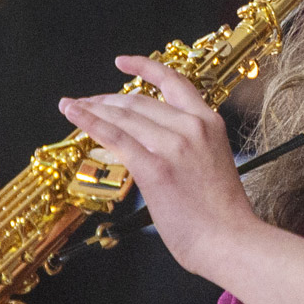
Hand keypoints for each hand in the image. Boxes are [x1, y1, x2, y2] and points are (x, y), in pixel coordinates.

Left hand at [57, 56, 262, 280]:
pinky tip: (73, 114)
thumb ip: (190, 146)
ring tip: (72, 107)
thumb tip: (155, 143)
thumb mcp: (213, 162)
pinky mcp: (154, 167)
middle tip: (86, 102)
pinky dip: (89, 122)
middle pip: (139, 101)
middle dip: (106, 99)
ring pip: (124, 116)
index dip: (144, 68)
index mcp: (208, 123)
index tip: (123, 63)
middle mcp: (191, 127)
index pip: (173, 82)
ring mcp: (172, 146)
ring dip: (92, 108)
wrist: (230, 240)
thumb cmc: (222, 213)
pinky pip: (115, 137)